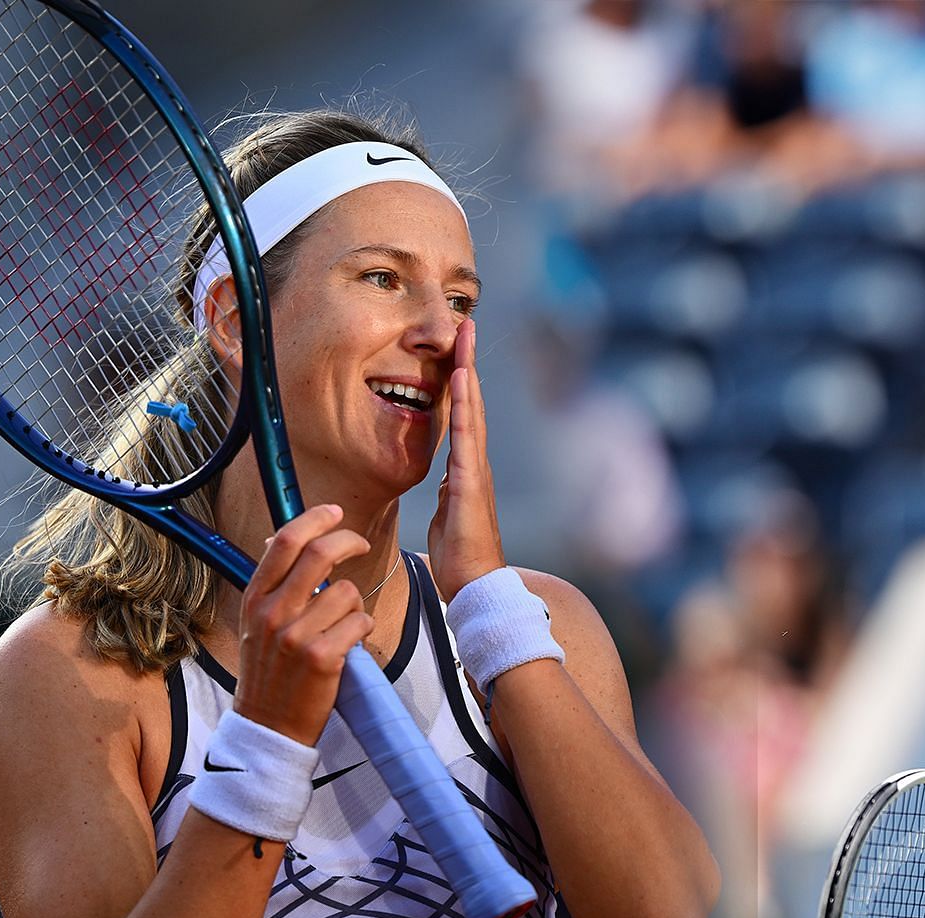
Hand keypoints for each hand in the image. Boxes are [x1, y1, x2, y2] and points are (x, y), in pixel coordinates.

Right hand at [232, 504, 373, 745]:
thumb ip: (272, 584)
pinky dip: (362, 629)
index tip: (335, 512)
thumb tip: (279, 540)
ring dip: (356, 604)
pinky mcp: (322, 658)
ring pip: (347, 591)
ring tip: (343, 624)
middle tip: (362, 545)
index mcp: (255, 598)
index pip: (284, 541)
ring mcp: (296, 636)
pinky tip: (348, 644)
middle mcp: (272, 613)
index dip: (315, 519)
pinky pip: (360, 623)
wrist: (268, 724)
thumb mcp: (255, 622)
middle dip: (350, 541)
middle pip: (320, 553)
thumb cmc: (269, 671)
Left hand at [428, 320, 505, 602]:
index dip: (460, 381)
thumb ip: (450, 491)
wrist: (474, 585)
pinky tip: (458, 382)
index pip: (464, 416)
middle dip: (467, 363)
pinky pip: (465, 437)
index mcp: (468, 469)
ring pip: (471, 411)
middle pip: (471, 403)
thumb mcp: (448, 514)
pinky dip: (462, 407)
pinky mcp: (471, 482)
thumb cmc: (461, 556)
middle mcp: (476, 463)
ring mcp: (476, 470)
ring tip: (464, 340)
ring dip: (467, 374)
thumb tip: (449, 477)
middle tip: (466, 324)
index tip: (457, 349)